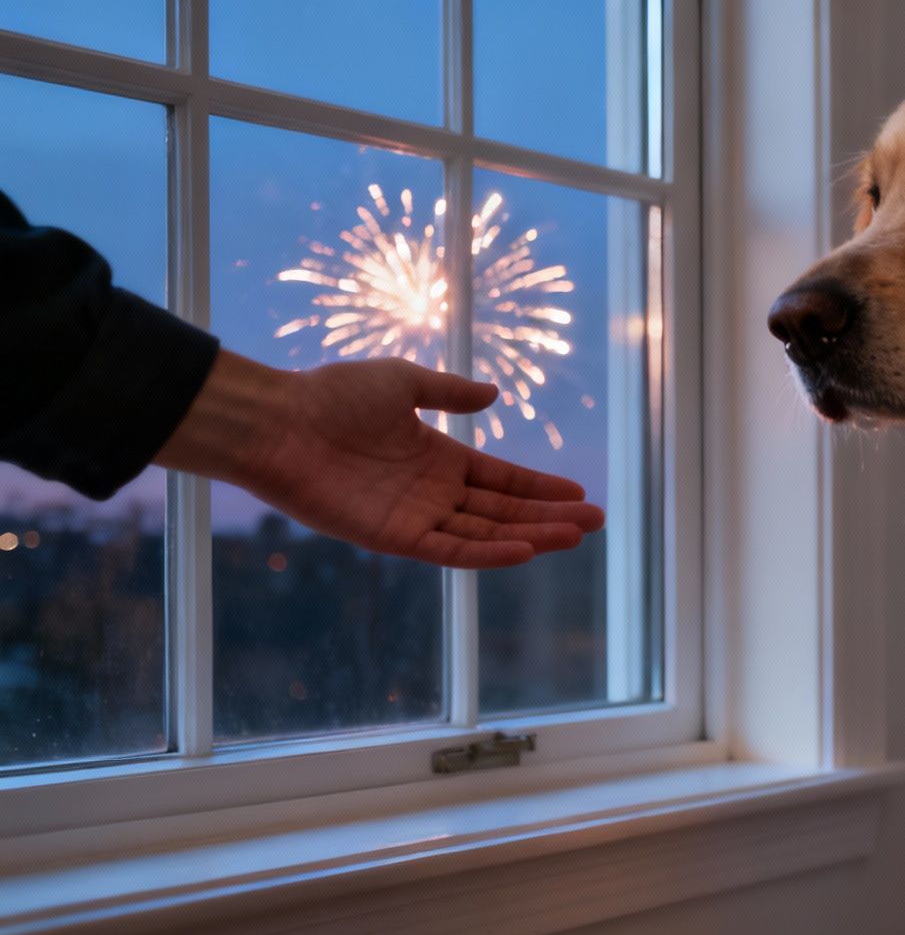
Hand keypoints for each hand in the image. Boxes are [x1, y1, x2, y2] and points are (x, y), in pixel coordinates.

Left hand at [156, 352, 604, 567]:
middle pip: (503, 511)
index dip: (540, 488)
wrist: (278, 421)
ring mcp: (414, 517)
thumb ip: (448, 392)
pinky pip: (449, 550)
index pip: (501, 479)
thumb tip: (493, 395)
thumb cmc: (330, 395)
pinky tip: (524, 551)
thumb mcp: (401, 381)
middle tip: (595, 522)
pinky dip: (486, 554)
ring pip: (485, 533)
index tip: (579, 494)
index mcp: (437, 458)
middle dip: (550, 517)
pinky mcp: (392, 537)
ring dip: (531, 537)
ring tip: (574, 537)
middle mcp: (431, 493)